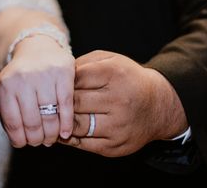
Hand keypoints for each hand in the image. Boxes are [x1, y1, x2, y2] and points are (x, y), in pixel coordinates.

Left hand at [0, 35, 74, 147]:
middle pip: (33, 122)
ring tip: (51, 139)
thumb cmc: (21, 76)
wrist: (37, 48)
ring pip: (50, 117)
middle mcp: (24, 78)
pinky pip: (67, 105)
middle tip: (40, 142)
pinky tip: (65, 133)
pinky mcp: (64, 72)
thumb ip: (5, 113)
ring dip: (51, 135)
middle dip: (37, 139)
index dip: (20, 139)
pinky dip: (66, 124)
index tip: (24, 144)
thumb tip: (17, 140)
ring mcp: (44, 75)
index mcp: (6, 85)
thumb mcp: (6, 90)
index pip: (13, 123)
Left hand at [60, 50, 186, 156]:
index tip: (53, 83)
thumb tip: (57, 76)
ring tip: (52, 116)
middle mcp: (118, 100)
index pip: (75, 79)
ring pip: (76, 125)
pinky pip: (83, 144)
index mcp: (114, 74)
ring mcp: (118, 126)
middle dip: (58, 101)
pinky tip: (63, 129)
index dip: (61, 81)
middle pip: (74, 102)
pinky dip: (69, 137)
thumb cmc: (127, 78)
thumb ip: (83, 63)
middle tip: (47, 100)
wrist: (158, 105)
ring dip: (62, 121)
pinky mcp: (115, 146)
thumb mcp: (110, 60)